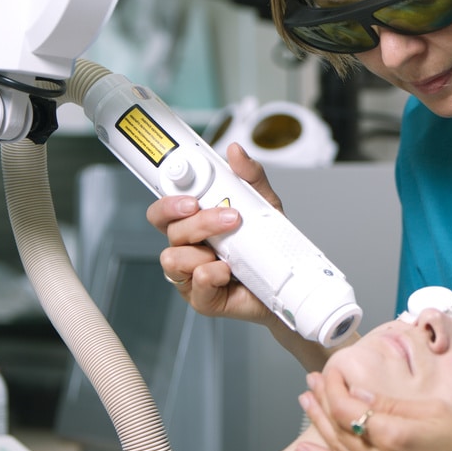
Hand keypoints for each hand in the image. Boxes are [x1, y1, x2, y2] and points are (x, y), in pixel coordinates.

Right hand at [146, 143, 283, 324]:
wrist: (287, 283)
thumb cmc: (267, 245)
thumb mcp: (264, 204)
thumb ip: (250, 177)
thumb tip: (236, 152)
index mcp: (194, 222)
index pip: (164, 209)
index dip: (167, 200)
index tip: (190, 197)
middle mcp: (188, 247)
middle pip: (169, 229)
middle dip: (198, 220)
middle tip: (227, 216)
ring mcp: (191, 273)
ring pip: (173, 257)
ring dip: (204, 248)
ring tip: (231, 250)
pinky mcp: (202, 297)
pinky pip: (196, 282)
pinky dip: (214, 274)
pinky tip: (230, 271)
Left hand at [296, 368, 451, 450]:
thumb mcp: (435, 410)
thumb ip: (391, 404)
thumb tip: (359, 393)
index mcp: (397, 435)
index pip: (350, 407)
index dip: (334, 386)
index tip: (329, 370)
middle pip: (340, 428)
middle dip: (323, 400)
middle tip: (312, 381)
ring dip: (319, 425)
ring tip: (307, 403)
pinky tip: (306, 450)